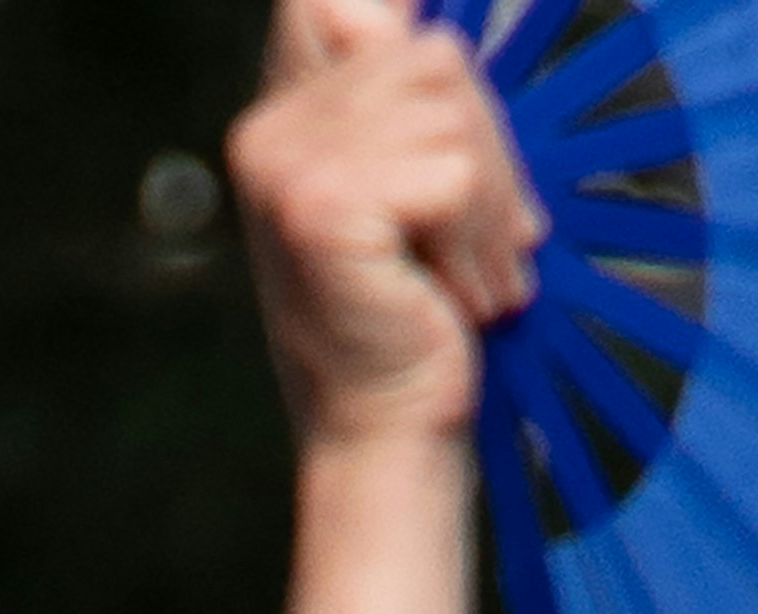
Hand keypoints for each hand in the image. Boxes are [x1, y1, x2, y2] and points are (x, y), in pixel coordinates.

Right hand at [233, 0, 538, 450]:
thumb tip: (439, 16)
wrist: (385, 426)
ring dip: (488, 197)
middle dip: (488, 141)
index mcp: (280, 112)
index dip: (402, 21)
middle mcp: (267, 129)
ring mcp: (286, 167)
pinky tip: (455, 289)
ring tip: (469, 270)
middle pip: (433, 54)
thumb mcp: (417, 179)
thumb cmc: (413, 307)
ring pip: (451, 113)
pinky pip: (450, 171)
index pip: (345, 2)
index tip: (437, 97)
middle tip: (491, 234)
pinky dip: (476, 233)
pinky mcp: (322, 206)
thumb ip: (423, 95)